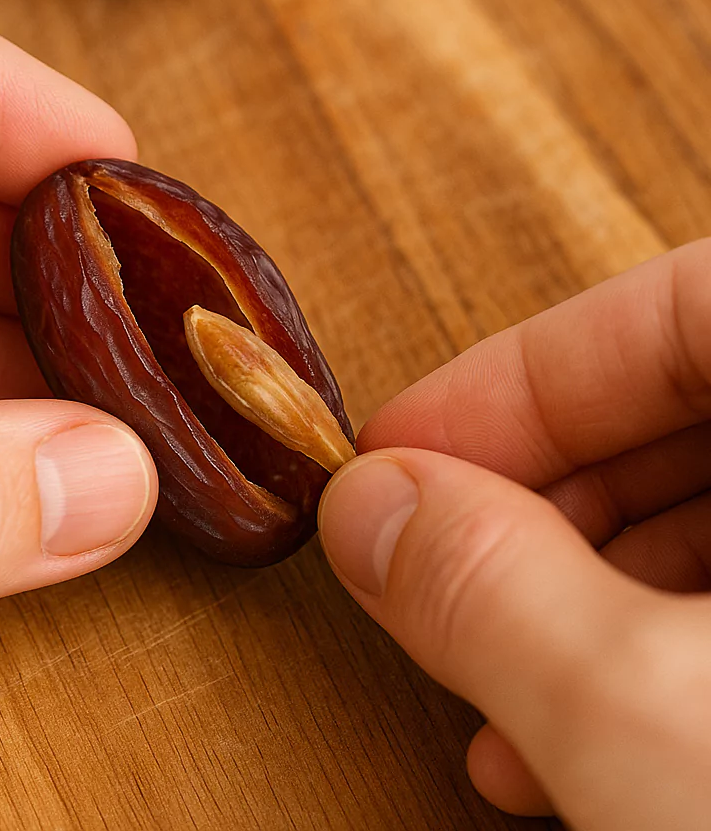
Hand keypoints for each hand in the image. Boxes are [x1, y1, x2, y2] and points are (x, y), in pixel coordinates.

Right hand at [318, 241, 710, 830]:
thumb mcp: (665, 724)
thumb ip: (496, 589)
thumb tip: (369, 506)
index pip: (682, 306)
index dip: (520, 376)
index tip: (397, 446)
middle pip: (692, 409)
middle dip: (535, 499)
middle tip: (425, 563)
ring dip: (581, 597)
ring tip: (489, 689)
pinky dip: (658, 660)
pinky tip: (571, 740)